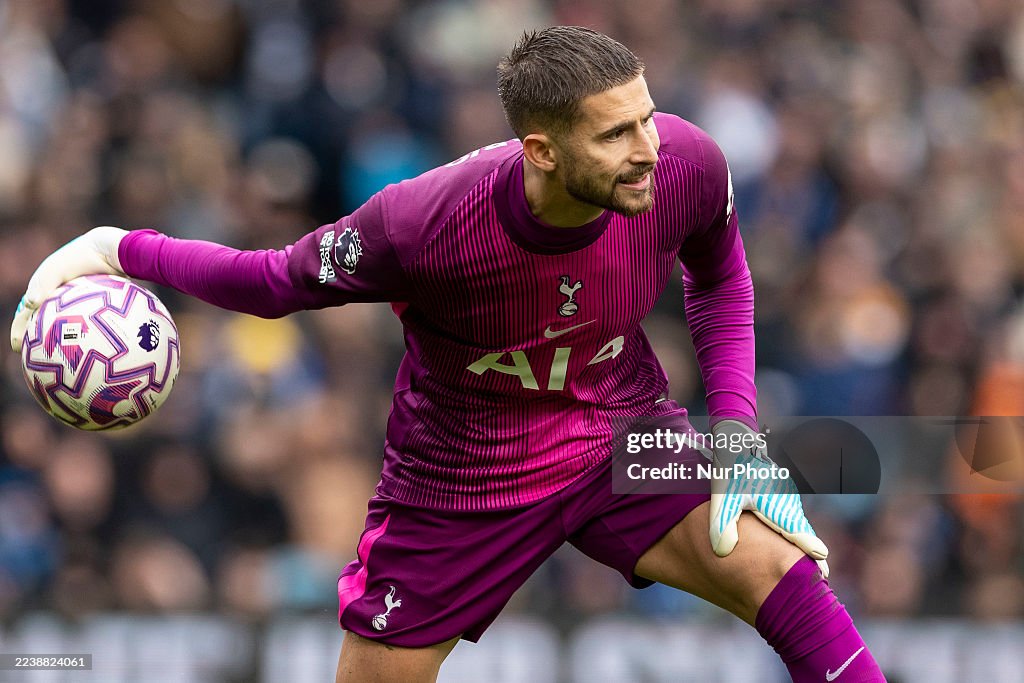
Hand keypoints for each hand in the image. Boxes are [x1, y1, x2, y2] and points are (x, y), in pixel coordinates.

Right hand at [11, 226, 127, 351]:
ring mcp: (83, 304)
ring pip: (72, 330)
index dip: (20, 330)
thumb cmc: (83, 257)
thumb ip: (44, 283)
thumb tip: (31, 305)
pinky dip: (92, 341)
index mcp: (46, 289)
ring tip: (66, 363)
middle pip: (48, 324)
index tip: (16, 346)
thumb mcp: (58, 267)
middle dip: (40, 342)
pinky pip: (95, 330)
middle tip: (37, 360)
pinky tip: (98, 355)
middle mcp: (64, 298)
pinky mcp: (102, 309)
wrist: (112, 250)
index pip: (28, 313)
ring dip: (67, 345)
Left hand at [708, 419, 829, 576]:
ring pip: (799, 522)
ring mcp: (789, 496)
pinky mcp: (787, 494)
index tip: (822, 561)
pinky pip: (795, 515)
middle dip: (812, 550)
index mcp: (773, 503)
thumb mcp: (721, 499)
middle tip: (824, 573)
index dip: (808, 546)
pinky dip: (799, 530)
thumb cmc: (729, 473)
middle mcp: (786, 500)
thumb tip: (722, 551)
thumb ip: (722, 525)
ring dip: (805, 540)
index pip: (794, 529)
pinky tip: (800, 543)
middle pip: (802, 529)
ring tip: (817, 564)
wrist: (737, 446)